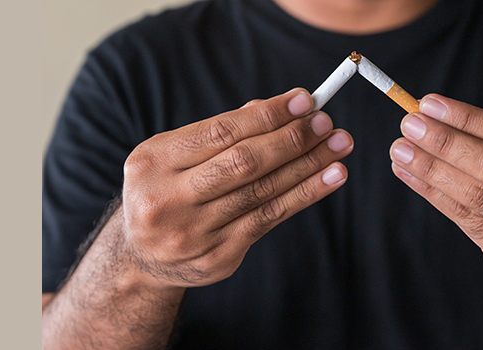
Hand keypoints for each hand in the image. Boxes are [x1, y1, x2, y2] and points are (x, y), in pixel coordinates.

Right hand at [120, 88, 353, 287]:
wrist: (142, 258)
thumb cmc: (168, 191)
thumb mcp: (175, 156)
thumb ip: (221, 134)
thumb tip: (281, 108)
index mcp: (153, 162)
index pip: (221, 132)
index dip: (267, 115)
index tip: (305, 100)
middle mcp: (168, 199)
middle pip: (243, 162)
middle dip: (291, 139)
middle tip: (326, 123)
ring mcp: (193, 233)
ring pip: (263, 191)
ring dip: (308, 165)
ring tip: (339, 146)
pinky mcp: (218, 257)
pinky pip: (270, 219)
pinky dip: (304, 194)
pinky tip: (331, 177)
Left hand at [389, 94, 482, 301]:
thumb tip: (433, 116)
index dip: (468, 118)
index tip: (429, 104)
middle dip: (446, 142)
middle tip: (408, 124)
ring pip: (477, 195)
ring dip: (432, 168)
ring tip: (400, 150)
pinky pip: (466, 219)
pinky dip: (434, 194)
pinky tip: (410, 176)